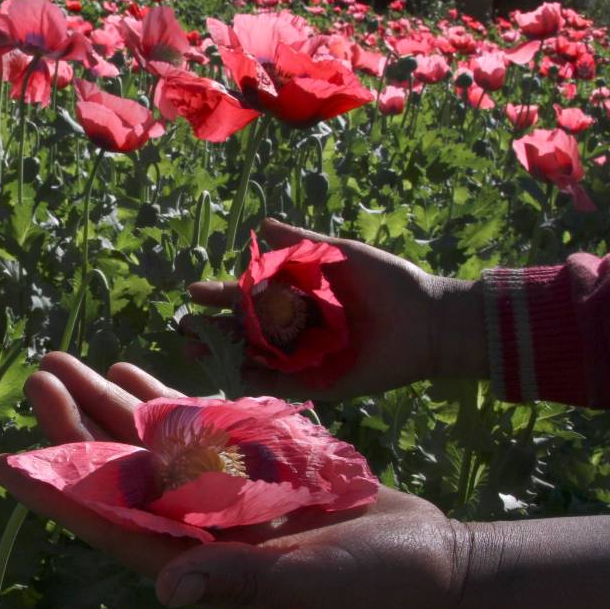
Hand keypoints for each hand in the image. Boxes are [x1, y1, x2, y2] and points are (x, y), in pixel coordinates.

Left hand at [0, 353, 467, 608]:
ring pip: (144, 441)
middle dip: (72, 423)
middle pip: (116, 469)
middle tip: (37, 375)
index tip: (6, 462)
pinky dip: (162, 399)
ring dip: (105, 401)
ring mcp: (217, 494)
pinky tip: (132, 371)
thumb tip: (166, 589)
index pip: (108, 523)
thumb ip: (236, 579)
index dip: (54, 493)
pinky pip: (191, 427)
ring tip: (65, 360)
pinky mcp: (249, 466)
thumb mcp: (306, 585)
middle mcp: (192, 525)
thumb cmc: (372, 585)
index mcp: (192, 559)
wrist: (430, 562)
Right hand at [183, 218, 487, 399]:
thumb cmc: (388, 283)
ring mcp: (303, 358)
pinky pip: (278, 383)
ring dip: (223, 356)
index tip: (193, 292)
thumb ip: (300, 241)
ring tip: (192, 352)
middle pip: (244, 330)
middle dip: (211, 330)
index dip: (221, 295)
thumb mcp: (339, 254)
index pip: (250, 298)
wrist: (426, 321)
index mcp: (297, 298)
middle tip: (183, 328)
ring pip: (253, 358)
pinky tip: (230, 373)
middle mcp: (295, 329)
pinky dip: (254, 380)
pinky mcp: (316, 384)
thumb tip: (260, 224)